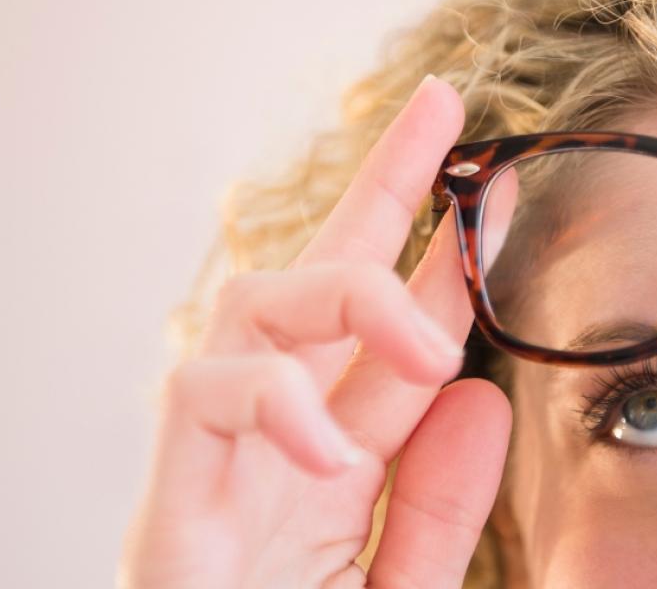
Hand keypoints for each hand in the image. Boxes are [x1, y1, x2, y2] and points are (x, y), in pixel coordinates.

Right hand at [119, 75, 516, 587]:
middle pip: (316, 275)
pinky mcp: (168, 506)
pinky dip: (274, 404)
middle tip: (444, 114)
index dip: (433, 240)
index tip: (489, 164)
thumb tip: (480, 394)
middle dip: (379, 187)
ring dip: (342, 298)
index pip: (385, 323)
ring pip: (252, 310)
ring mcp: (216, 464)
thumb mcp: (399, 585)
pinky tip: (336, 445)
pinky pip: (201, 403)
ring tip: (430, 345)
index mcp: (338, 453)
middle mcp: (274, 438)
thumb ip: (439, 507)